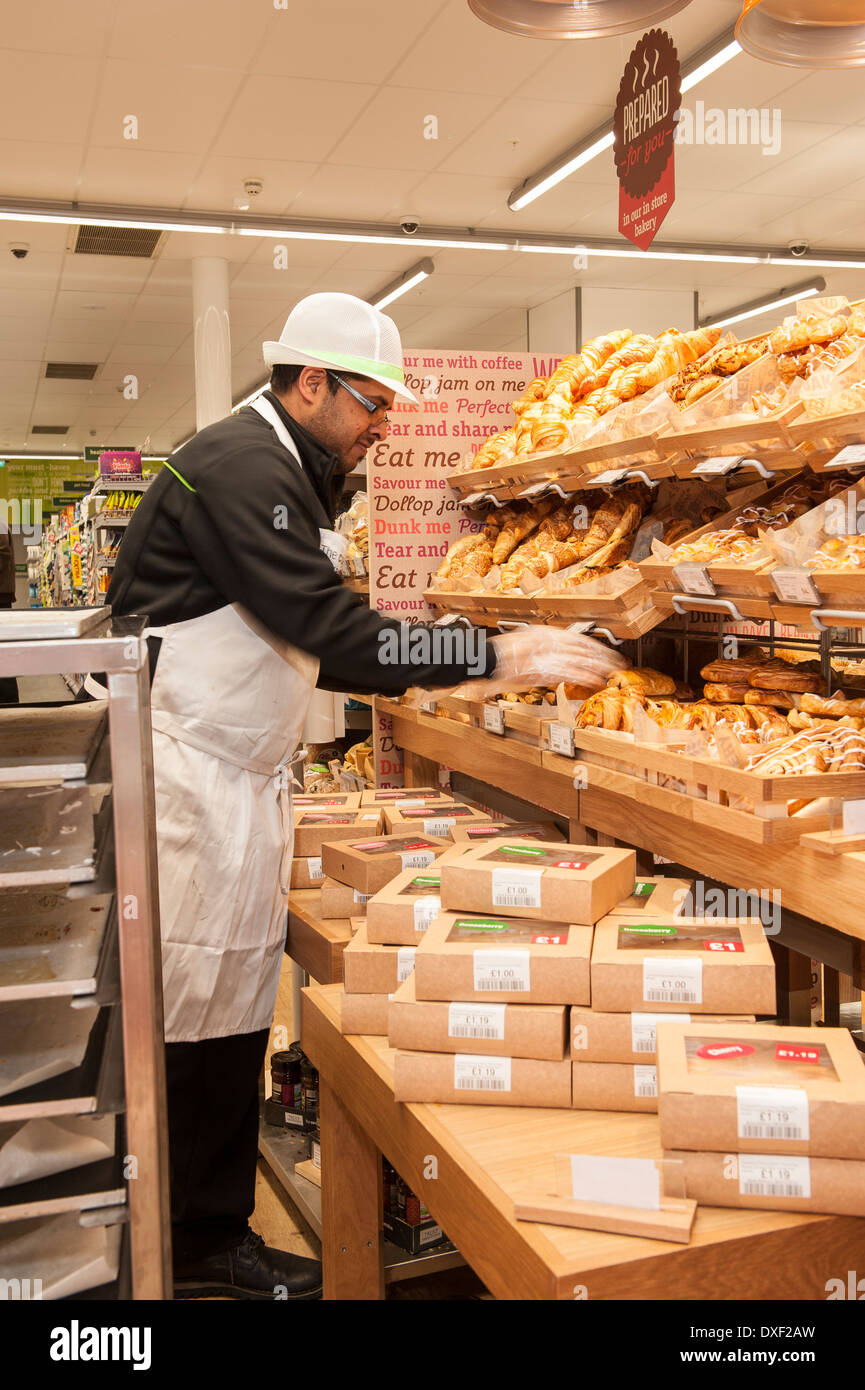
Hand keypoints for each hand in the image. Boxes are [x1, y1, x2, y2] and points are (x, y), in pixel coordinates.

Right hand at [413, 624, 626, 701]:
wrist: (483, 659)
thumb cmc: (495, 656)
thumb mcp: (517, 646)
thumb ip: (534, 649)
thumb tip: (546, 654)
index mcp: (542, 634)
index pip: (574, 638)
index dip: (593, 645)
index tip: (605, 650)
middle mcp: (548, 641)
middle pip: (582, 647)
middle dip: (602, 655)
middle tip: (618, 661)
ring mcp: (546, 655)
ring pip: (581, 659)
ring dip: (599, 666)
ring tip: (613, 671)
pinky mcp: (544, 670)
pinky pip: (570, 673)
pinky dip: (585, 677)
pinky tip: (596, 681)